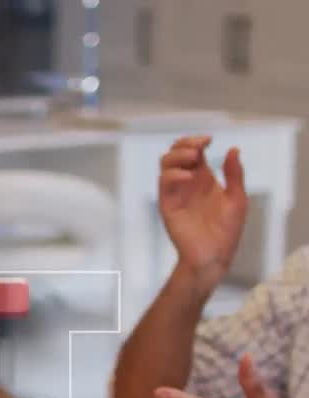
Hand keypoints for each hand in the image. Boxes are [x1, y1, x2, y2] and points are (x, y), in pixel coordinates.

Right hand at [158, 135, 247, 289]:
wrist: (214, 254)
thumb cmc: (227, 230)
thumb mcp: (237, 198)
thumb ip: (234, 174)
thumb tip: (232, 149)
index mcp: (203, 178)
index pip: (193, 151)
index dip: (197, 141)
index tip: (209, 140)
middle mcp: (187, 182)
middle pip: (175, 153)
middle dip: (184, 144)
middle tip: (199, 147)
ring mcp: (175, 192)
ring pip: (165, 164)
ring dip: (177, 155)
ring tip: (193, 158)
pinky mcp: (167, 204)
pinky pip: (163, 183)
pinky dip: (173, 174)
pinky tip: (187, 176)